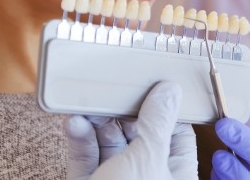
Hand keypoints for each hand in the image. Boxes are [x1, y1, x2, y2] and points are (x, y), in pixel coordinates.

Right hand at [64, 81, 196, 179]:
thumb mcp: (148, 160)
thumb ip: (157, 123)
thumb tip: (171, 89)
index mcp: (174, 175)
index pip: (175, 132)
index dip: (163, 106)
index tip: (150, 79)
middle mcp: (147, 178)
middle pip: (138, 133)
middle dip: (123, 111)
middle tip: (110, 89)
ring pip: (109, 143)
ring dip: (97, 122)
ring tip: (87, 104)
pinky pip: (86, 158)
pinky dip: (80, 139)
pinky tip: (74, 123)